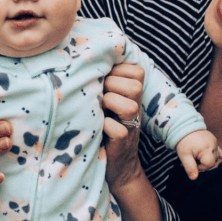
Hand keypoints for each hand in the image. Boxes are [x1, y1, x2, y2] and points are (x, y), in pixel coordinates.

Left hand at [102, 63, 145, 191]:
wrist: (117, 166)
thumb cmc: (105, 126)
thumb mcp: (108, 101)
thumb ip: (104, 80)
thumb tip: (84, 55)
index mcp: (133, 95)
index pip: (136, 71)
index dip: (118, 71)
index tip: (104, 79)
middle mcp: (136, 108)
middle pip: (135, 86)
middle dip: (112, 85)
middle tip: (99, 94)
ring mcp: (131, 127)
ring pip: (130, 106)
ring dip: (111, 103)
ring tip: (99, 109)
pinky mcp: (122, 144)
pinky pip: (118, 130)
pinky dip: (106, 126)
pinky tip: (98, 126)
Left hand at [175, 130, 221, 179]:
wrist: (185, 127)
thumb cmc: (184, 141)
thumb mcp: (184, 155)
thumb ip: (190, 167)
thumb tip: (194, 178)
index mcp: (206, 150)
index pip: (208, 165)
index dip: (200, 167)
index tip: (192, 162)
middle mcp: (213, 146)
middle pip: (212, 162)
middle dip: (203, 164)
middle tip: (192, 159)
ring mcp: (214, 143)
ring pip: (214, 158)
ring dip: (207, 160)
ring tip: (198, 156)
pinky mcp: (214, 142)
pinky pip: (221, 151)